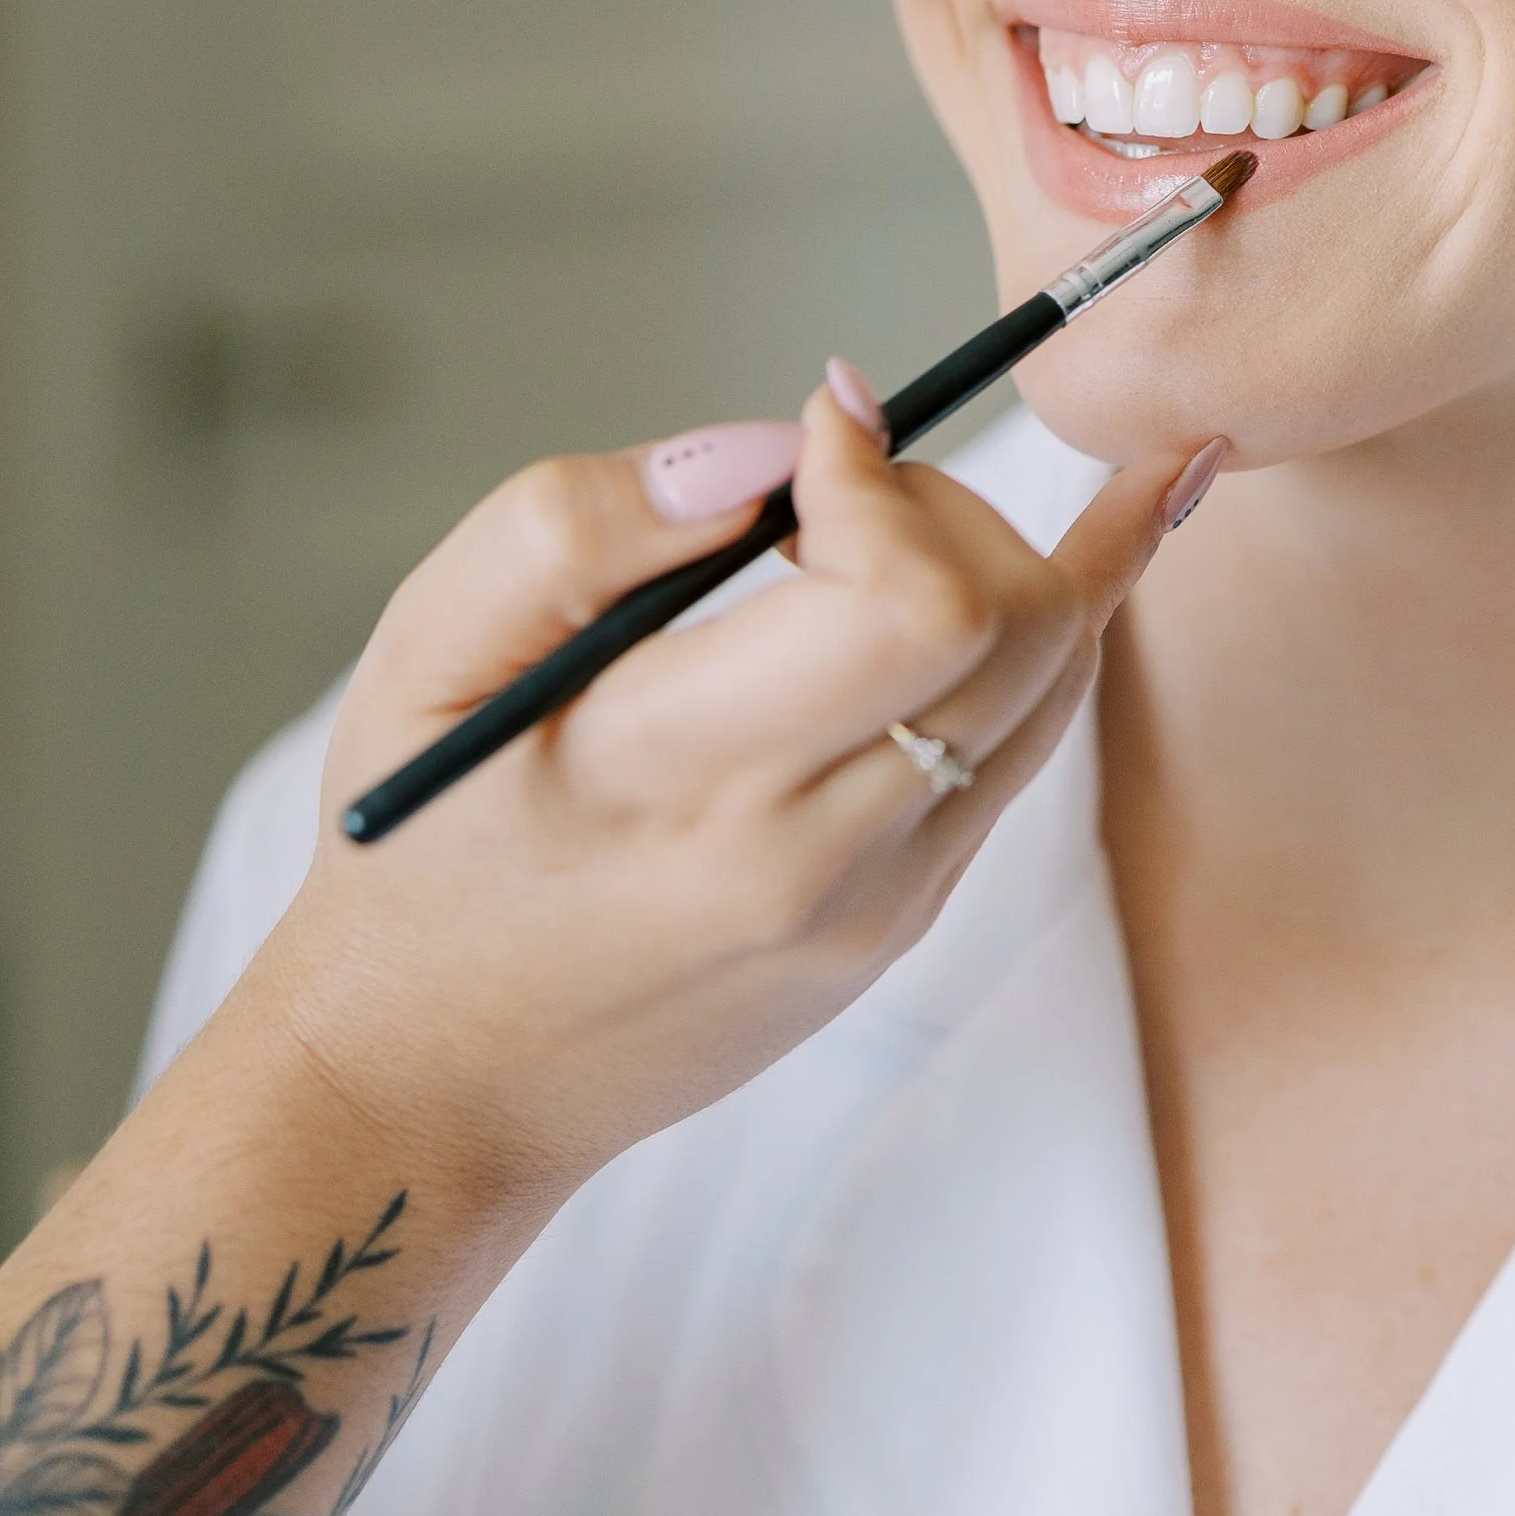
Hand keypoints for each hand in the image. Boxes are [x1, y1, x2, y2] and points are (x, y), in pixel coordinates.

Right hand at [255, 380, 1201, 1220]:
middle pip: (1015, 627)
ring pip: (1053, 678)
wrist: (440, 1081)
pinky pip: (1027, 741)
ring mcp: (881, 903)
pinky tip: (1092, 530)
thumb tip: (767, 453)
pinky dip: (1045, 625)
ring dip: (1005, 553)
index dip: (883, 482)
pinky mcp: (908, 918)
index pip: (905, 607)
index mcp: (676, 781)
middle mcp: (807, 856)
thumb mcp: (428, 655)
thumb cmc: (422, 847)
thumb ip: (580, 526)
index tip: (812, 434)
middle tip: (833, 485)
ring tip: (895, 507)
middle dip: (945, 501)